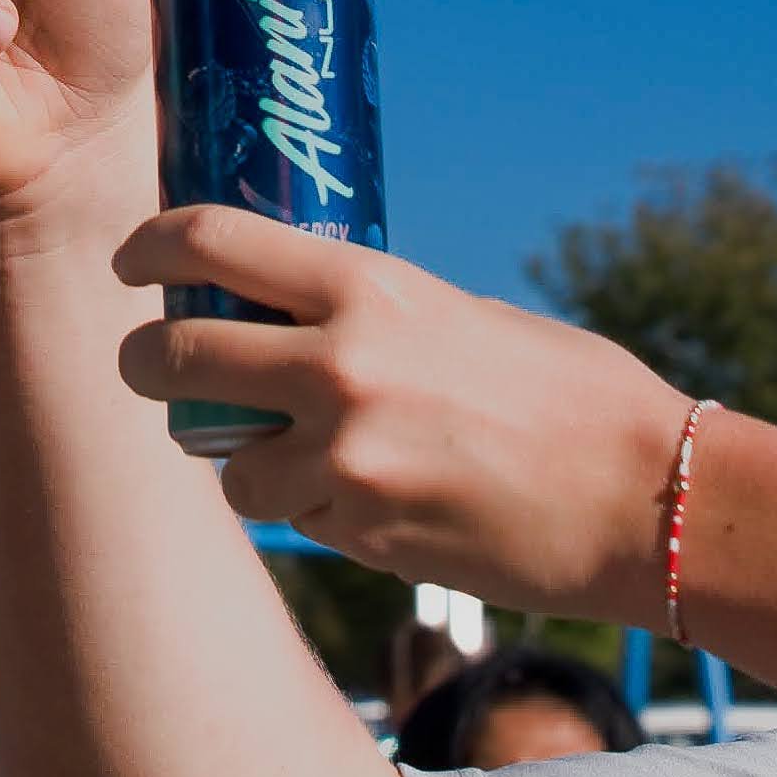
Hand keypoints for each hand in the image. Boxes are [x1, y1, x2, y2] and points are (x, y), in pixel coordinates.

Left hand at [113, 207, 689, 620]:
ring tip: (296, 451)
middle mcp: (338, 366)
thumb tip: (285, 316)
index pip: (211, 242)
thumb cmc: (567, 391)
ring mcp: (344, 459)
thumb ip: (364, 314)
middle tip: (148, 367)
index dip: (150, 247)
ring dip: (241, 459)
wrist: (643, 496)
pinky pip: (296, 519)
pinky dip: (311, 510)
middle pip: (173, 357)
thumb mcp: (457, 314)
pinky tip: (372, 498)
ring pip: (226, 464)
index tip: (132, 261)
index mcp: (366, 287)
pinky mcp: (362, 534)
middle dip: (146, 364)